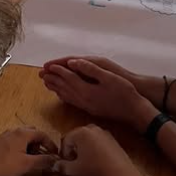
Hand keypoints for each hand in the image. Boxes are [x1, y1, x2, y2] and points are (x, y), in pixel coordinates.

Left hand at [0, 127, 58, 175]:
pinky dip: (22, 146)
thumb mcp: (26, 164)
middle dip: (40, 143)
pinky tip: (18, 158)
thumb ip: (42, 161)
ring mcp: (6, 134)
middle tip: (42, 155)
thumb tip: (55, 159)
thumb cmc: (6, 164)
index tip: (55, 154)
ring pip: (23, 136)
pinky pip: (15, 140)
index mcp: (24, 133)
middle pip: (33, 133)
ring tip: (31, 158)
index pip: (42, 134)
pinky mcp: (0, 140)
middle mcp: (15, 130)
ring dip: (30, 145)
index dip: (50, 144)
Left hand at [41, 58, 155, 129]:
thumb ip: (90, 69)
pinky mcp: (90, 109)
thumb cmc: (124, 92)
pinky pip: (72, 102)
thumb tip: (73, 63)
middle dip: (52, 79)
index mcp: (86, 90)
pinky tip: (61, 94)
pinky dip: (63, 96)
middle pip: (63, 88)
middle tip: (40, 73)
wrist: (134, 112)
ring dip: (55, 88)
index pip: (68, 78)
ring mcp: (86, 106)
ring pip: (66, 96)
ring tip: (46, 82)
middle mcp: (83, 100)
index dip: (57, 70)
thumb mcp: (109, 77)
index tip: (47, 65)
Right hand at [54, 125, 140, 175]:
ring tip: (86, 164)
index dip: (64, 154)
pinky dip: (95, 150)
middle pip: (77, 137)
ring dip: (84, 149)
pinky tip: (98, 162)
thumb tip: (55, 165)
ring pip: (88, 139)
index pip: (65, 141)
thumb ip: (62, 166)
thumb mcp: (75, 170)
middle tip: (75, 164)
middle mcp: (92, 128)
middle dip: (74, 150)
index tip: (67, 166)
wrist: (120, 173)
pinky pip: (98, 142)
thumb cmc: (94, 169)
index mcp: (80, 132)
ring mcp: (104, 132)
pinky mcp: (113, 139)